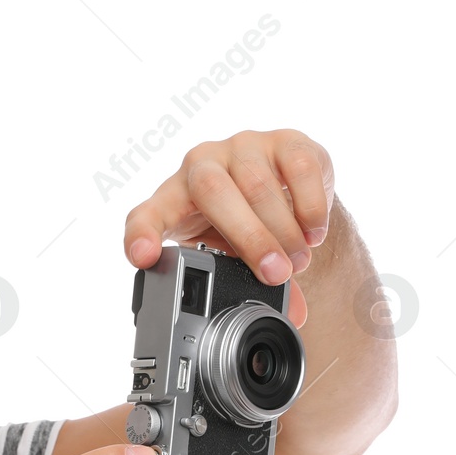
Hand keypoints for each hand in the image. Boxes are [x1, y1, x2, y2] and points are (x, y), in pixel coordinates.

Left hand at [123, 128, 337, 330]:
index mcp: (172, 200)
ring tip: (298, 260)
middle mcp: (200, 166)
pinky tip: (314, 231)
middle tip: (275, 275)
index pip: (144, 216)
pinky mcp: (283, 139)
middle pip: (214, 195)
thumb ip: (249, 283)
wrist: (282, 183)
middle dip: (249, 240)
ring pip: (258, 184)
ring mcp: (239, 146)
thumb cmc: (239, 221)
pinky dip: (310, 206)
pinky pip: (298, 168)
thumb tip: (293, 315)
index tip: (143, 259)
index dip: (141, 236)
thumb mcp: (231, 255)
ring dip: (283, 230)